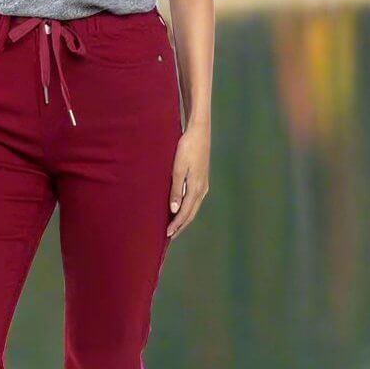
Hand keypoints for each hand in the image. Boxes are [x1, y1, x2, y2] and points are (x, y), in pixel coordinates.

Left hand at [167, 121, 210, 239]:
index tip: (167, 234)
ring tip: (174, 226)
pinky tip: (181, 209)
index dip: (176, 225)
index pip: (185, 213)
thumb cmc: (186, 148)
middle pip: (191, 213)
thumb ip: (176, 190)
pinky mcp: (201, 179)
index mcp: (196, 188)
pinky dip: (187, 208)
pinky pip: (194, 200)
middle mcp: (202, 189)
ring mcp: (203, 185)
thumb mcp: (178, 169)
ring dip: (184, 218)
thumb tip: (174, 210)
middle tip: (169, 236)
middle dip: (180, 226)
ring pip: (193, 207)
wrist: (199, 132)